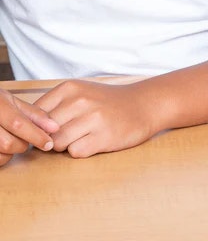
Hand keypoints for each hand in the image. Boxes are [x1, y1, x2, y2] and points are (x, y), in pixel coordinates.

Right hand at [0, 88, 59, 166]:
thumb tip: (54, 128)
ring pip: (0, 155)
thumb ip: (34, 114)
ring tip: (11, 139)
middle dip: (23, 144)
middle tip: (25, 137)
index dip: (35, 135)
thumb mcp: (13, 101)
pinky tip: (2, 146)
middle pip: (9, 143)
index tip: (49, 144)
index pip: (18, 124)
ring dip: (11, 153)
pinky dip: (2, 157)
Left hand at [35, 80, 158, 158]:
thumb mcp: (81, 94)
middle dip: (52, 137)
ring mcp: (93, 118)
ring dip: (67, 145)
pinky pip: (76, 152)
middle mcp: (81, 101)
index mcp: (71, 87)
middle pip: (45, 132)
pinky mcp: (103, 137)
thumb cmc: (108, 102)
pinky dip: (82, 150)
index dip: (39, 126)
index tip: (52, 128)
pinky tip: (96, 140)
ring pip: (57, 144)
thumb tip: (29, 132)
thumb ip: (55, 108)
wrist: (144, 105)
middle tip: (71, 132)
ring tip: (84, 135)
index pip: (35, 114)